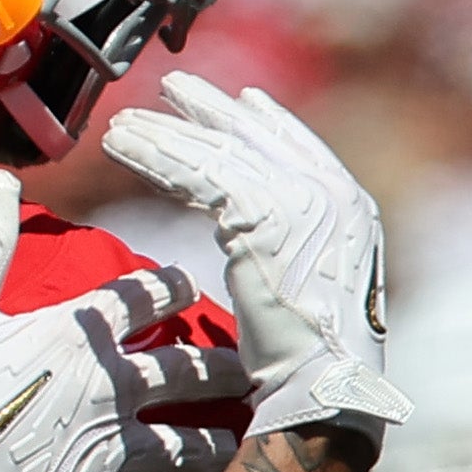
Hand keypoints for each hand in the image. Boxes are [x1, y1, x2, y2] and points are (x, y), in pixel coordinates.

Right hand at [0, 169, 242, 471]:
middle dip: (222, 371)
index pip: (140, 300)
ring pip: (180, 452)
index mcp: (74, 335)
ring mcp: (101, 453)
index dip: (169, 288)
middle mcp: (105, 391)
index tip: (191, 285)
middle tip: (253, 371)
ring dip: (213, 448)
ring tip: (237, 447)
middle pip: (182, 375)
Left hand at [101, 74, 410, 440]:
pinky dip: (153, 155)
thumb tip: (253, 231)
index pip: (302, 146)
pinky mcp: (261, 214)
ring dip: (165, 132)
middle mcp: (334, 194)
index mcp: (351, 208)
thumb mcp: (306, 285)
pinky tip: (120, 145)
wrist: (322, 384)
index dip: (266, 122)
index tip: (239, 99)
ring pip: (218, 151)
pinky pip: (195, 174)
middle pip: (257, 137)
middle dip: (210, 110)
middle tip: (170, 86)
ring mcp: (301, 199)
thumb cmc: (308, 358)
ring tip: (121, 121)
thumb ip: (289, 246)